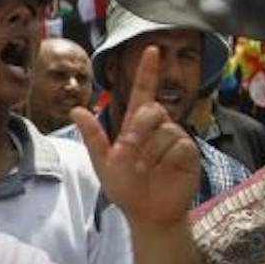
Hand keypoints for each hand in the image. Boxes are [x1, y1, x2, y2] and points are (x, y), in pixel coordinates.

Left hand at [69, 46, 199, 227]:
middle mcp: (157, 127)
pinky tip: (163, 172)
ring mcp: (174, 138)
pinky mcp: (188, 151)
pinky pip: (178, 145)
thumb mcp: (104, 163)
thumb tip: (76, 110)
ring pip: (164, 130)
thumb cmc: (126, 188)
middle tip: (130, 152)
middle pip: (150, 109)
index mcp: (135, 126)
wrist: (148, 213)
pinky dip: (165, 160)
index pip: (142, 92)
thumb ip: (93, 136)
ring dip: (150, 152)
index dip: (147, 72)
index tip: (151, 50)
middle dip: (137, 130)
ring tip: (146, 170)